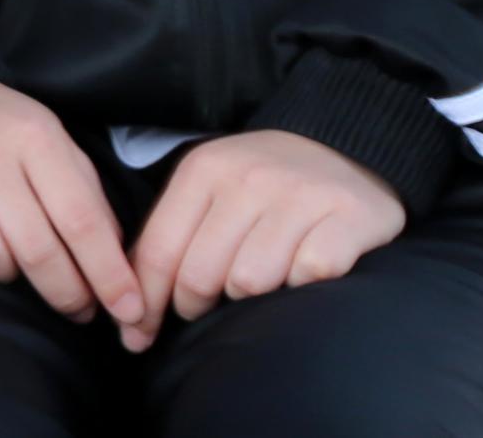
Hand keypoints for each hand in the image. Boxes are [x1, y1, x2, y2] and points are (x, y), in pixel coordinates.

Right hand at [0, 76, 146, 340]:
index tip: (129, 312)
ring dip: (1, 271)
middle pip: (36, 248)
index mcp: (33, 136)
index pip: (81, 220)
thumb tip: (117, 266)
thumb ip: (84, 195)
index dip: (109, 274)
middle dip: (65, 292)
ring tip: (5, 258)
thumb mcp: (48, 142)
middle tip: (77, 309)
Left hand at [127, 130, 404, 334]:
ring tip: (258, 285)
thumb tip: (134, 312)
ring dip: (251, 298)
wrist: (346, 147)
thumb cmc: (266, 183)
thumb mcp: (211, 189)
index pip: (159, 251)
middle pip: (200, 274)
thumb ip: (173, 237)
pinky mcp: (349, 216)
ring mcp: (301, 196)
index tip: (139, 335)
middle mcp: (249, 179)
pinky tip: (303, 275)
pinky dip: (304, 286)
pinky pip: (310, 274)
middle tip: (208, 308)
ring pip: (251, 281)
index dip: (146, 303)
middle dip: (195, 305)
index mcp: (203, 170)